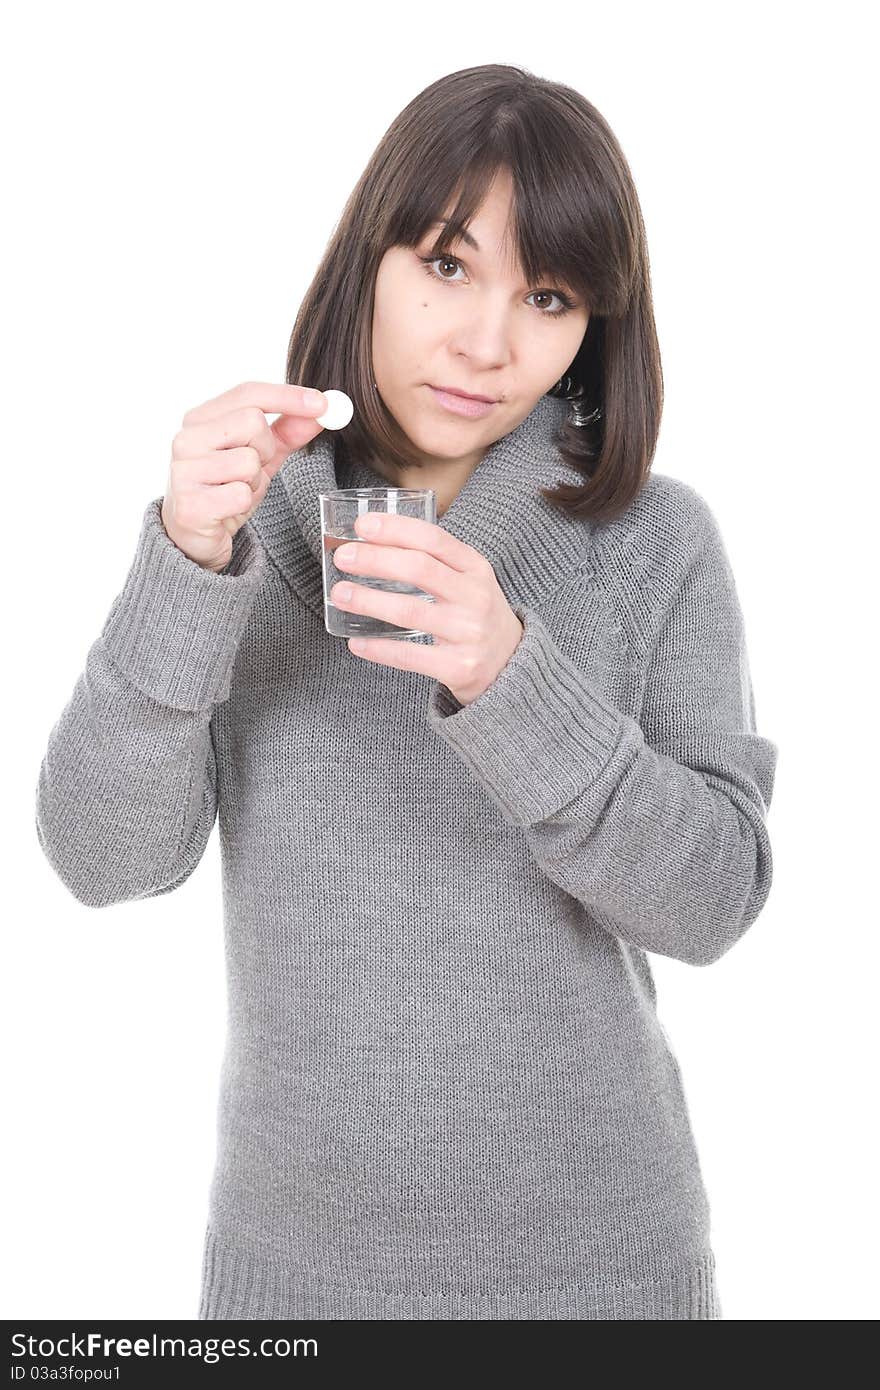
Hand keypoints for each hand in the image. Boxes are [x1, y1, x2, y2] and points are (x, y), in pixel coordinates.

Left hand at [330, 512, 524, 705]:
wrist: (512, 666)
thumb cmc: (477, 616)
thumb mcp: (470, 581)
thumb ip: (436, 562)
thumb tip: (373, 544)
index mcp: (476, 568)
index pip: (434, 539)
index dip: (396, 529)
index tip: (362, 526)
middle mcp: (475, 597)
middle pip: (419, 569)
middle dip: (375, 560)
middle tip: (343, 557)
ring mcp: (469, 633)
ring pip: (410, 611)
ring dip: (368, 600)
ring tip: (340, 594)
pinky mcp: (460, 667)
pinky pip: (411, 656)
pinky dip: (379, 649)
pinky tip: (356, 643)